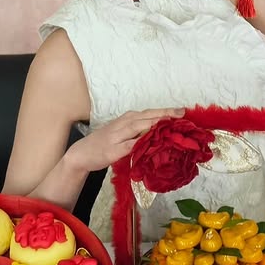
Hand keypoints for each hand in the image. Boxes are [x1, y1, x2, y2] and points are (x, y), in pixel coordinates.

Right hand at [65, 107, 184, 173]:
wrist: (82, 153)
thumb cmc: (106, 143)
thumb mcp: (124, 133)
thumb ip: (140, 132)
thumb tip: (163, 133)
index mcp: (128, 119)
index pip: (150, 113)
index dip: (166, 111)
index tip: (182, 111)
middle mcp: (124, 123)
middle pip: (147, 116)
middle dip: (165, 114)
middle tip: (182, 113)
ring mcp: (118, 136)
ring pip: (139, 126)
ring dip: (154, 124)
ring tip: (170, 123)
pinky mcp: (113, 150)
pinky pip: (129, 145)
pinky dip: (141, 142)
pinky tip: (151, 142)